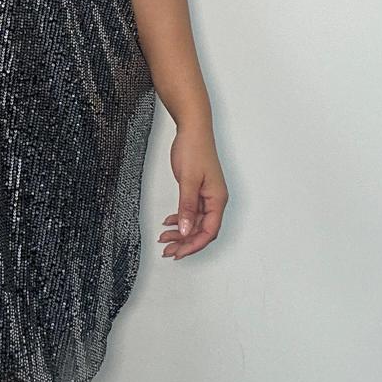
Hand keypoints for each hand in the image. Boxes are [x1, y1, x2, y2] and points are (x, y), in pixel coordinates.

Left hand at [159, 124, 227, 260]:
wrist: (192, 129)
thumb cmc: (194, 149)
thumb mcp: (187, 180)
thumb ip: (187, 207)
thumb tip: (186, 231)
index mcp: (217, 199)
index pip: (209, 231)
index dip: (194, 245)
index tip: (179, 253)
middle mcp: (214, 200)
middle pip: (202, 230)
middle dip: (185, 243)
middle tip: (168, 252)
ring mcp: (207, 196)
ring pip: (195, 222)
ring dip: (181, 233)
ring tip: (165, 240)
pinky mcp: (198, 190)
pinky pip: (191, 212)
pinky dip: (180, 219)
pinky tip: (169, 222)